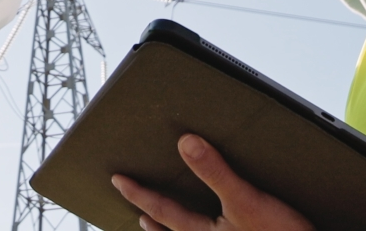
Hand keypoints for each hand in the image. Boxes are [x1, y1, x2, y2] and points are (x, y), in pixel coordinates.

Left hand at [112, 134, 312, 230]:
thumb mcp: (247, 199)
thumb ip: (215, 171)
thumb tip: (185, 143)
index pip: (161, 209)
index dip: (138, 193)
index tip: (119, 180)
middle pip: (170, 230)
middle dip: (152, 218)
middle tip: (136, 209)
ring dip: (171, 229)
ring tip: (157, 223)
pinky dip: (199, 230)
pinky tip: (213, 227)